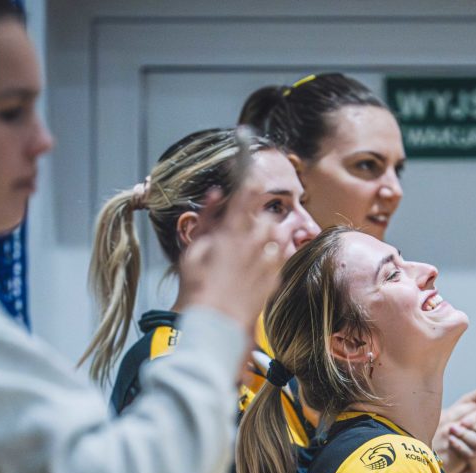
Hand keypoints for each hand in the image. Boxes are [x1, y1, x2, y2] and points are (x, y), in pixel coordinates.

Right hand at [182, 130, 284, 333]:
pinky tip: (254, 266)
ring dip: (266, 235)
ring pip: (277, 233)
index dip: (248, 163)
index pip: (248, 187)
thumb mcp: (194, 249)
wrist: (216, 326)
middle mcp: (259, 239)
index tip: (246, 142)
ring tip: (244, 253)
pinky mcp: (278, 276)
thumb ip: (207, 217)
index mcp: (234, 227)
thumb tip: (217, 193)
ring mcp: (272, 258)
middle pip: (265, 213)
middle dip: (254, 216)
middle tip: (235, 234)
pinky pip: (282, 254)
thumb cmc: (198, 288)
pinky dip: (273, 253)